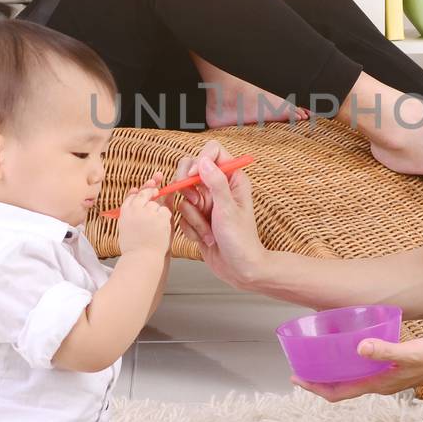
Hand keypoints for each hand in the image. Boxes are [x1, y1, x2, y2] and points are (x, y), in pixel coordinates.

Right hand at [116, 174, 173, 256]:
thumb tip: (135, 191)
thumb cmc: (134, 247)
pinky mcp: (159, 216)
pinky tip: (159, 230)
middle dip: (151, 191)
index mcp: (125, 212)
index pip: (131, 196)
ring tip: (153, 229)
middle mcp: (135, 209)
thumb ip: (132, 210)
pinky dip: (165, 219)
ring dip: (157, 212)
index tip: (142, 192)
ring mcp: (148, 211)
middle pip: (144, 193)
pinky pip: (165, 211)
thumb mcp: (127, 226)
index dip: (138, 193)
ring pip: (156, 204)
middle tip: (155, 195)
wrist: (141, 258)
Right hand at [173, 140, 265, 289]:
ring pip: (183, 196)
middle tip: (196, 204)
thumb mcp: (229, 209)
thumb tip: (203, 161)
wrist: (239, 269)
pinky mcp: (197, 218)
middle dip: (187, 189)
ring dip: (192, 217)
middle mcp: (218, 187)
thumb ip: (216, 183)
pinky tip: (205, 238)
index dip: (199, 160)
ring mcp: (206, 203)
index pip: (212, 152)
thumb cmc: (241, 240)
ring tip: (209, 231)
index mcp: (232, 178)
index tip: (193, 177)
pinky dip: (190, 228)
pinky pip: (181, 215)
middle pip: (189, 170)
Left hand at [295, 335, 422, 401]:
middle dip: (319, 380)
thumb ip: (385, 351)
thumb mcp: (409, 353)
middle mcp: (379, 384)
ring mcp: (386, 376)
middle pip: (342, 387)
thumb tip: (359, 348)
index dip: (316, 388)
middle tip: (300, 367)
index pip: (339, 392)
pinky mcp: (393, 366)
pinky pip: (364, 368)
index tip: (297, 378)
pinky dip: (350, 362)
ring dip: (334, 371)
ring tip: (317, 358)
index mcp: (378, 384)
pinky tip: (348, 346)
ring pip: (352, 378)